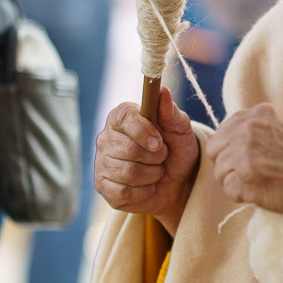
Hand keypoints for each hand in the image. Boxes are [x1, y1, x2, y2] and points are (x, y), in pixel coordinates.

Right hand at [94, 87, 199, 234]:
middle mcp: (107, 138)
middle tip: (162, 157)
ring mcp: (102, 163)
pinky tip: (148, 186)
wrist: (179, 182)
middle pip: (128, 149)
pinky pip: (122, 192)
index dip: (143, 131)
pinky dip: (143, 191)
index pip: (124, 117)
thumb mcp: (180, 129)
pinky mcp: (103, 187)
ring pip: (127, 172)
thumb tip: (163, 91)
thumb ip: (170, 112)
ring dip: (152, 175)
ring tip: (156, 171)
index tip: (160, 141)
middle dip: (154, 157)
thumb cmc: (177, 150)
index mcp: (122, 117)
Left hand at [206, 104, 282, 228]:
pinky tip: (261, 194)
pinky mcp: (244, 179)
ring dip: (235, 182)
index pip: (224, 130)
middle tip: (248, 176)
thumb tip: (238, 141)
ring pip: (219, 172)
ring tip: (260, 186)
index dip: (231, 148)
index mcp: (257, 114)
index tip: (245, 160)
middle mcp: (247, 130)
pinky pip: (228, 191)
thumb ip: (261, 130)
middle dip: (226, 164)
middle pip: (215, 149)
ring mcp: (244, 154)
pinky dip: (242, 196)